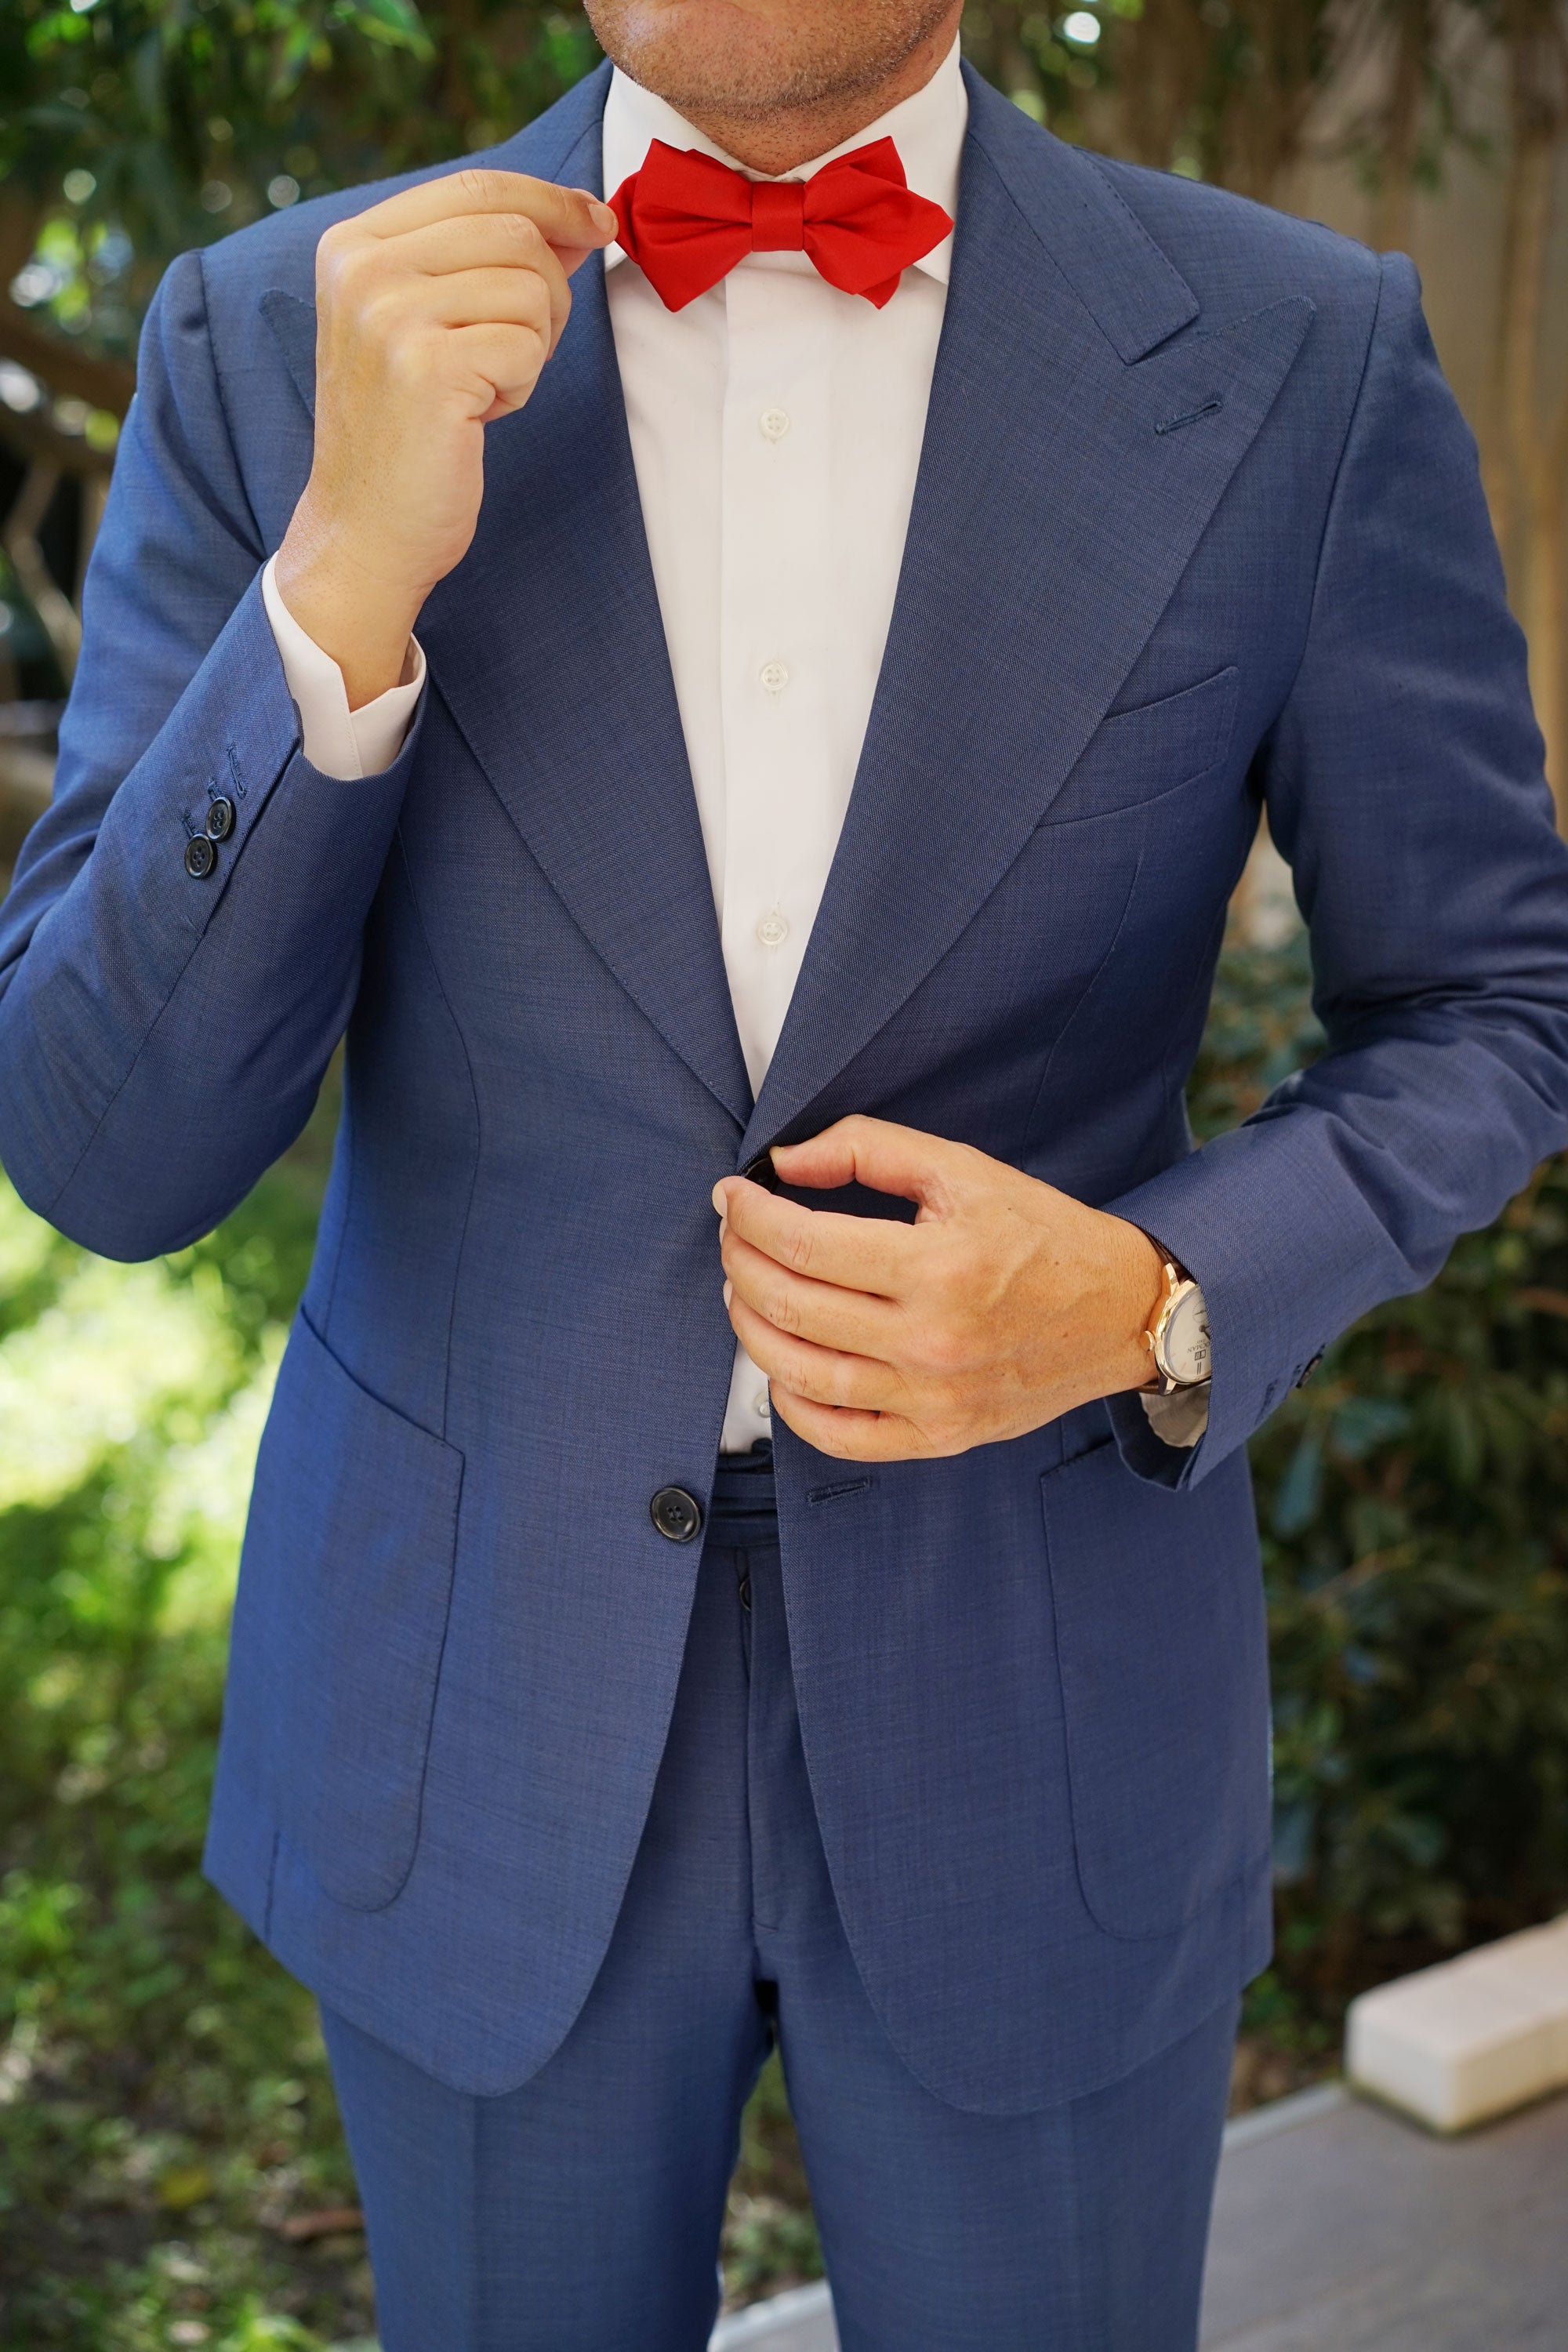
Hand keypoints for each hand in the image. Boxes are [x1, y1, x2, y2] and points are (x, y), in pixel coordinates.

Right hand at [274, 170, 617, 706]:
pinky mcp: (427, 367)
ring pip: (531, 287)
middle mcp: (363, 267)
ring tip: (484, 388)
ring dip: (532, 346)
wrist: (365, 531)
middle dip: (548, 293)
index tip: (600, 222)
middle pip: (515, 231)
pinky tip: (479, 415)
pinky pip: (528, 345)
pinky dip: (522, 386)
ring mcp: (389, 314)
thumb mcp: (427, 324)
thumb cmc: (406, 433)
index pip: (478, 185)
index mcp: (354, 244)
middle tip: (518, 353)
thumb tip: (582, 219)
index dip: (552, 200)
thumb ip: (486, 261)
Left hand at [712, 1116, 1164, 1460]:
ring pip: (801, 1374)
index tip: (733, 1195)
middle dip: (741, 1262)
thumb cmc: (1042, 1236)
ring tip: (744, 1291)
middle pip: (792, 1306)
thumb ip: (870, 1150)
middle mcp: (933, 1340)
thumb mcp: (963, 1168)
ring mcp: (932, 1397)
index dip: (749, 1216)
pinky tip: (780, 1364)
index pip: (805, 1243)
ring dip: (752, 1327)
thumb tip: (787, 1161)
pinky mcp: (938, 1436)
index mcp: (939, 1266)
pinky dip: (790, 1403)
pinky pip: (838, 1435)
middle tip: (734, 1236)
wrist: (1119, 1313)